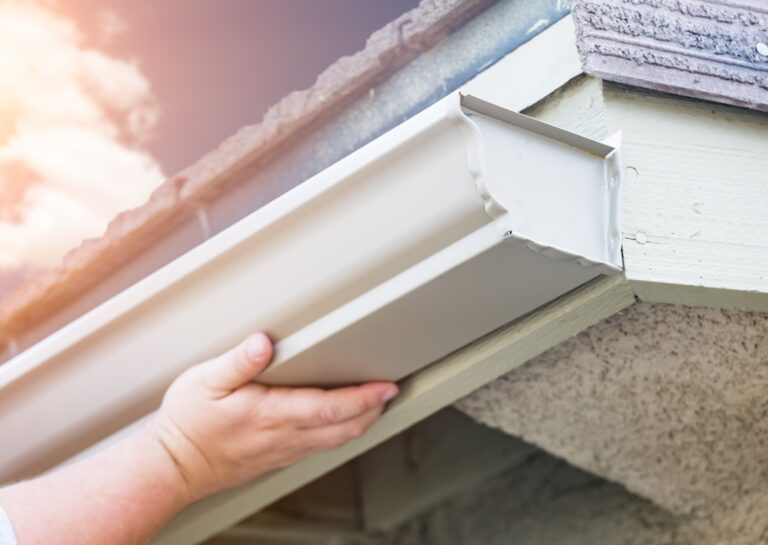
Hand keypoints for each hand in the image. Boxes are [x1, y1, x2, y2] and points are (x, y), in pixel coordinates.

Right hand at [145, 333, 397, 501]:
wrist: (171, 469)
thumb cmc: (186, 425)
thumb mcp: (204, 382)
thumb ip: (237, 361)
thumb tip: (263, 343)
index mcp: (271, 414)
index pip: (331, 407)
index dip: (364, 397)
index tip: (386, 386)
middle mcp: (284, 436)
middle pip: (344, 428)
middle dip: (373, 410)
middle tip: (390, 391)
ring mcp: (283, 451)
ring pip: (335, 440)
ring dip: (360, 422)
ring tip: (374, 403)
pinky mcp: (277, 458)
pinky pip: (319, 447)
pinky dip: (339, 432)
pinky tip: (339, 422)